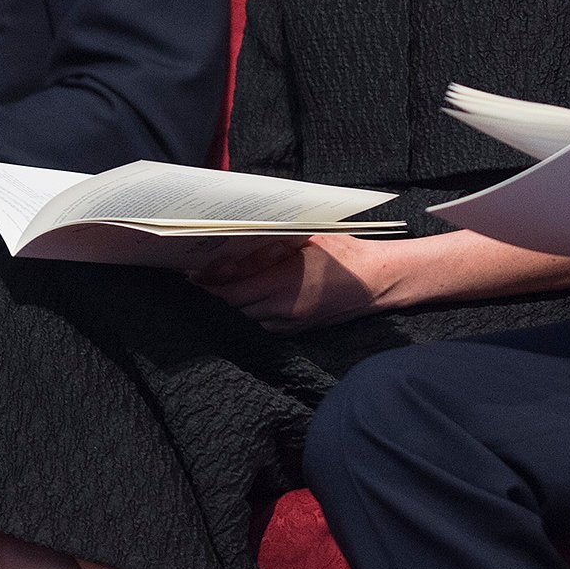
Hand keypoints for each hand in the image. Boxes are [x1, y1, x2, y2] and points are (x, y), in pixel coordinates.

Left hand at [193, 234, 405, 332]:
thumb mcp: (306, 237)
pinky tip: (254, 293)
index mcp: (282, 286)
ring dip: (236, 302)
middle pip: (234, 307)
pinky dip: (253, 310)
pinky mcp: (297, 331)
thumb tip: (235, 244)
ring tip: (227, 282)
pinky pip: (264, 323)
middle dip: (219, 292)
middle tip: (204, 274)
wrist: (378, 281)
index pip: (230, 292)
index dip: (208, 285)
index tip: (191, 274)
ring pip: (248, 317)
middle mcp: (282, 311)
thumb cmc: (344, 253)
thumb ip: (270, 242)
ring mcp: (290, 324)